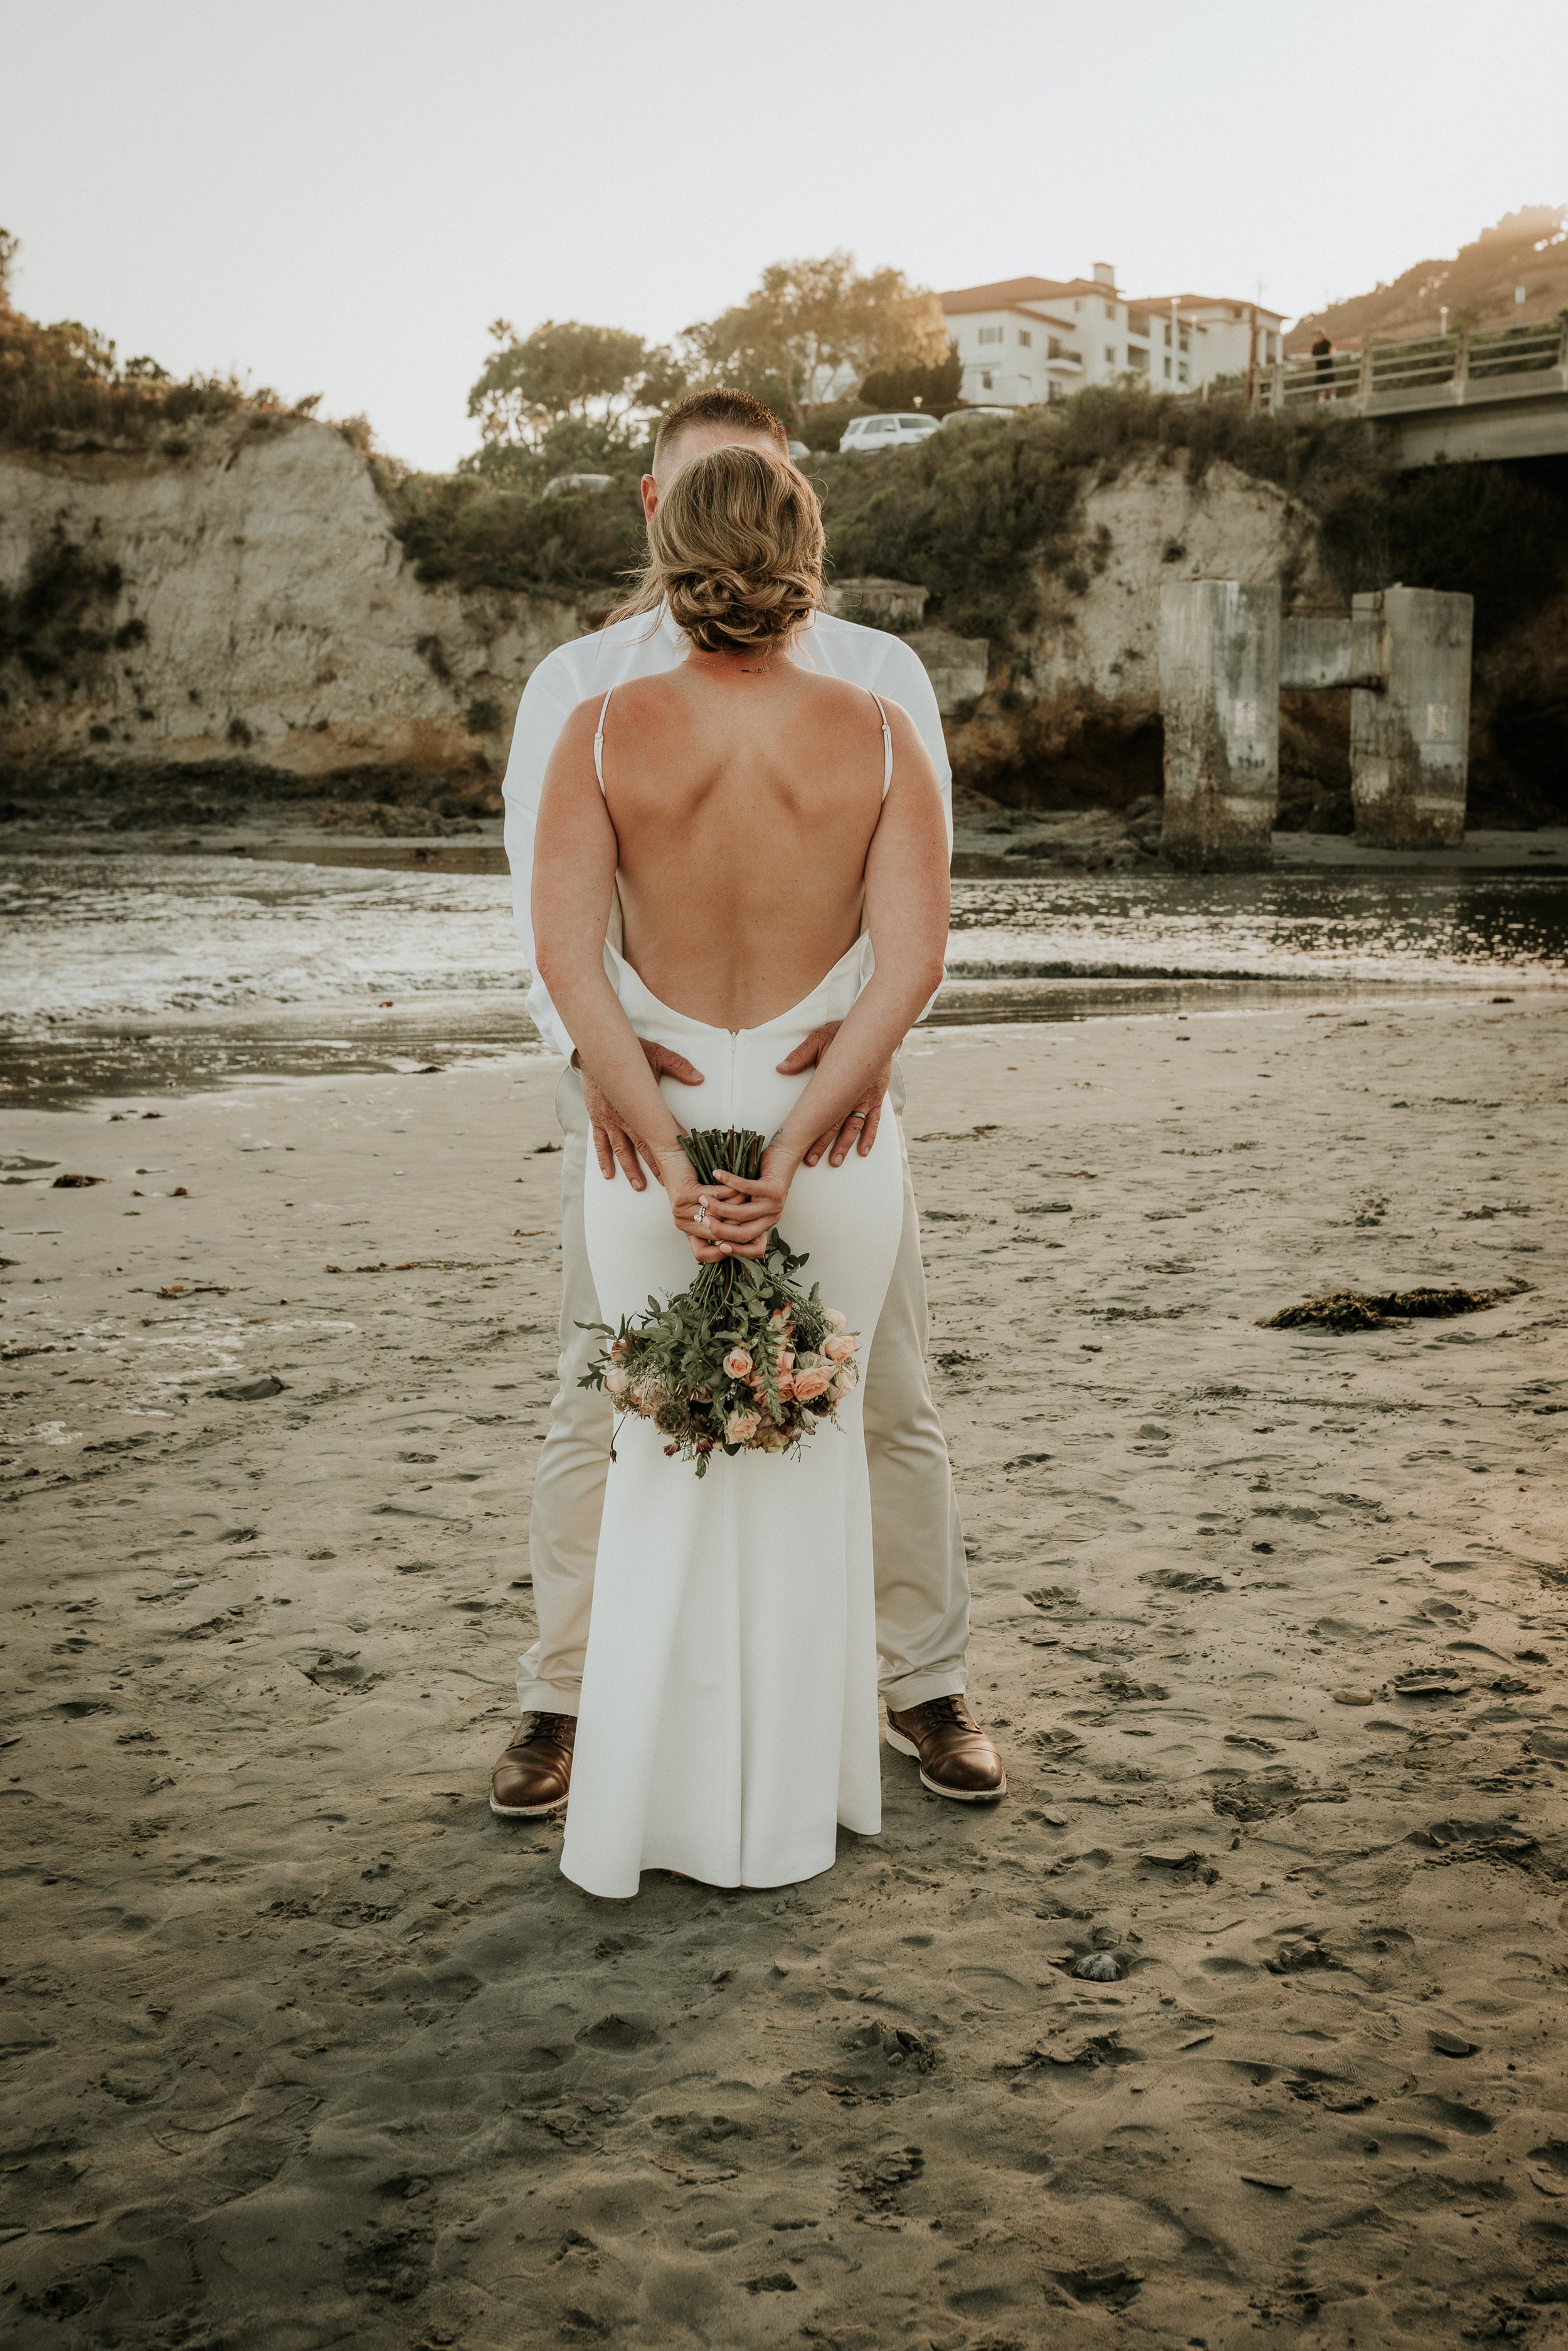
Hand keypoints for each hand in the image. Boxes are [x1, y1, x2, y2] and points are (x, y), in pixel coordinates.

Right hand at [580, 1041, 703, 1188]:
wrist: (597, 1049)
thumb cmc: (629, 1052)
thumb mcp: (657, 1055)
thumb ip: (678, 1066)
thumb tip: (699, 1078)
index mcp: (641, 1103)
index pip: (661, 1127)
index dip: (672, 1144)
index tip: (683, 1160)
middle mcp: (625, 1116)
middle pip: (642, 1145)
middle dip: (655, 1165)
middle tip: (665, 1183)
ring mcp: (610, 1120)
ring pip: (621, 1150)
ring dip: (630, 1169)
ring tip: (639, 1185)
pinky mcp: (598, 1119)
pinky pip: (600, 1143)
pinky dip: (604, 1159)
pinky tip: (608, 1174)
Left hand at [653, 1146, 772, 1262]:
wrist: (674, 1157)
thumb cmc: (693, 1180)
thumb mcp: (708, 1206)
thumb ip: (720, 1221)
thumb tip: (744, 1234)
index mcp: (688, 1230)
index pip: (702, 1253)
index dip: (723, 1252)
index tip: (742, 1241)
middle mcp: (682, 1223)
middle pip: (717, 1233)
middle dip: (737, 1221)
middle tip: (751, 1211)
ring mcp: (681, 1210)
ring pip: (718, 1215)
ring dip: (736, 1204)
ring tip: (747, 1196)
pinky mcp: (683, 1195)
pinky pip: (714, 1196)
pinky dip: (729, 1191)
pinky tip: (737, 1186)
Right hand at [687, 1141, 802, 1258]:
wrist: (784, 1157)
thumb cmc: (763, 1178)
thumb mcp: (750, 1201)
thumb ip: (737, 1215)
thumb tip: (711, 1227)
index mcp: (766, 1225)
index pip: (755, 1249)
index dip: (737, 1251)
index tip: (718, 1246)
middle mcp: (772, 1218)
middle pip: (744, 1234)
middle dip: (720, 1230)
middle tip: (703, 1220)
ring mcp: (774, 1205)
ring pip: (742, 1214)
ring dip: (719, 1207)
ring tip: (704, 1198)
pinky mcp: (773, 1189)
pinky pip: (746, 1188)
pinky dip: (728, 1182)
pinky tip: (716, 1175)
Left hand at [775, 1022, 890, 1166]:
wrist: (875, 1029)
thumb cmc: (843, 1033)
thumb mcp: (820, 1039)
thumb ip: (801, 1055)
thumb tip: (781, 1069)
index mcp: (836, 1081)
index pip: (821, 1111)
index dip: (812, 1130)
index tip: (801, 1144)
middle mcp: (852, 1094)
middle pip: (835, 1124)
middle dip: (823, 1144)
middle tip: (811, 1160)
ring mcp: (866, 1097)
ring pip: (854, 1126)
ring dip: (844, 1145)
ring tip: (835, 1161)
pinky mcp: (876, 1097)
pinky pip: (874, 1121)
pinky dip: (869, 1136)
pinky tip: (863, 1151)